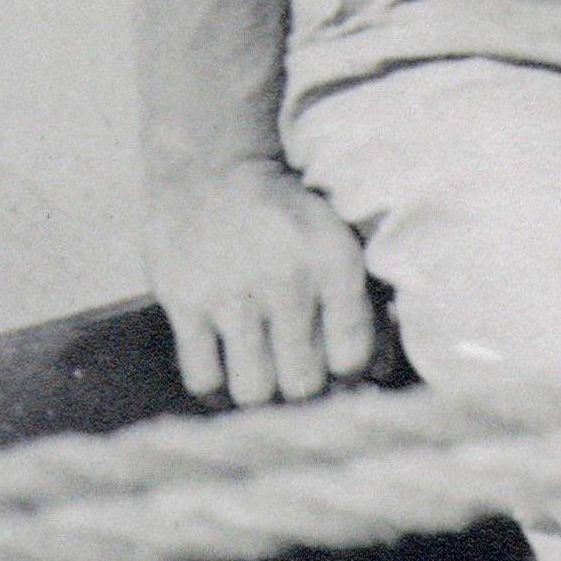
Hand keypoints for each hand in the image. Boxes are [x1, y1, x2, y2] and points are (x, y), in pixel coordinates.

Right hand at [146, 154, 381, 406]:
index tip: (342, 376)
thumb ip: (356, 294)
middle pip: (303, 384)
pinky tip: (225, 377)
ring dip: (261, 394)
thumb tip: (376, 368)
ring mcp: (233, 295)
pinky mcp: (185, 303)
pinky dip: (215, 390)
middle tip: (300, 381)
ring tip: (264, 379)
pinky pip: (203, 378)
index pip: (352, 355)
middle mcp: (287, 280)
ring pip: (254, 390)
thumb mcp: (335, 235)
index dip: (348, 378)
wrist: (213, 166)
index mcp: (335, 260)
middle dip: (304, 392)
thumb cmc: (285, 210)